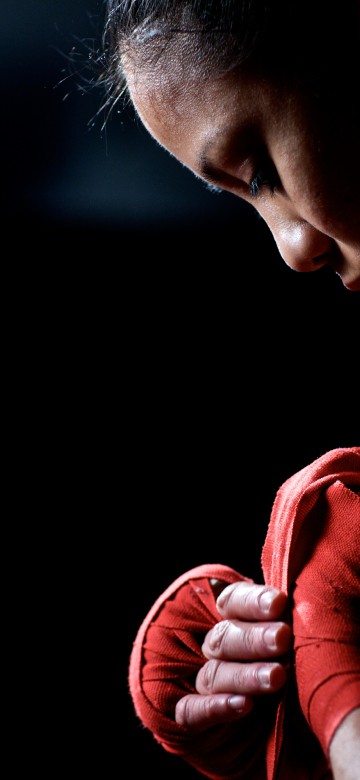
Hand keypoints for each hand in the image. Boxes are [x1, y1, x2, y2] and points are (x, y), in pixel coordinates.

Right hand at [175, 581, 291, 731]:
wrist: (279, 747)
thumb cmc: (294, 690)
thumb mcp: (298, 659)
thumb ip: (292, 632)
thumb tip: (303, 607)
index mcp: (239, 626)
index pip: (232, 602)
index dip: (252, 601)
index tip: (279, 602)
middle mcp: (219, 653)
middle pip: (224, 636)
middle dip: (254, 637)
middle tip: (283, 638)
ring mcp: (206, 688)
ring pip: (214, 673)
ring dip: (244, 674)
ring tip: (276, 677)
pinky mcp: (197, 723)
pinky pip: (192, 711)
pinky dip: (214, 707)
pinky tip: (242, 705)